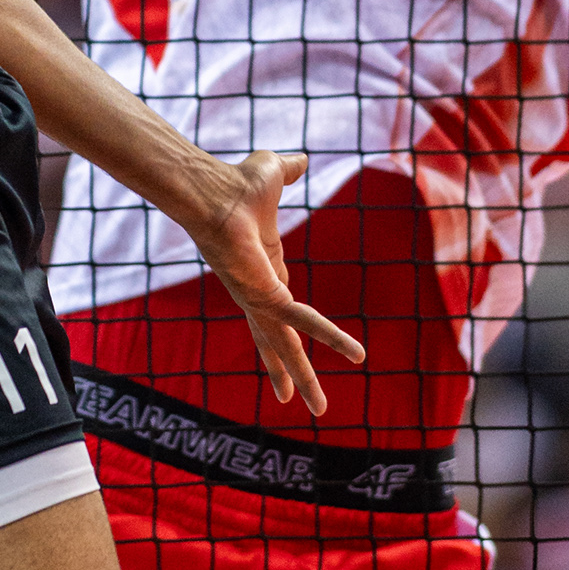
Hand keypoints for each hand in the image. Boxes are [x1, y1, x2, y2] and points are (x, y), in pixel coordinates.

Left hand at [183, 150, 364, 414]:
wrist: (213, 190)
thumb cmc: (234, 183)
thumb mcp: (273, 174)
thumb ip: (290, 170)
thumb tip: (302, 158)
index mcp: (264, 273)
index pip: (278, 312)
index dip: (284, 334)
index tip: (292, 354)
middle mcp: (259, 293)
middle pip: (277, 342)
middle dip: (290, 374)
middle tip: (301, 405)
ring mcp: (260, 299)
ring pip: (287, 346)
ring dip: (305, 378)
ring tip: (319, 411)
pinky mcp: (267, 297)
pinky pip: (304, 321)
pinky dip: (330, 336)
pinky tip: (355, 353)